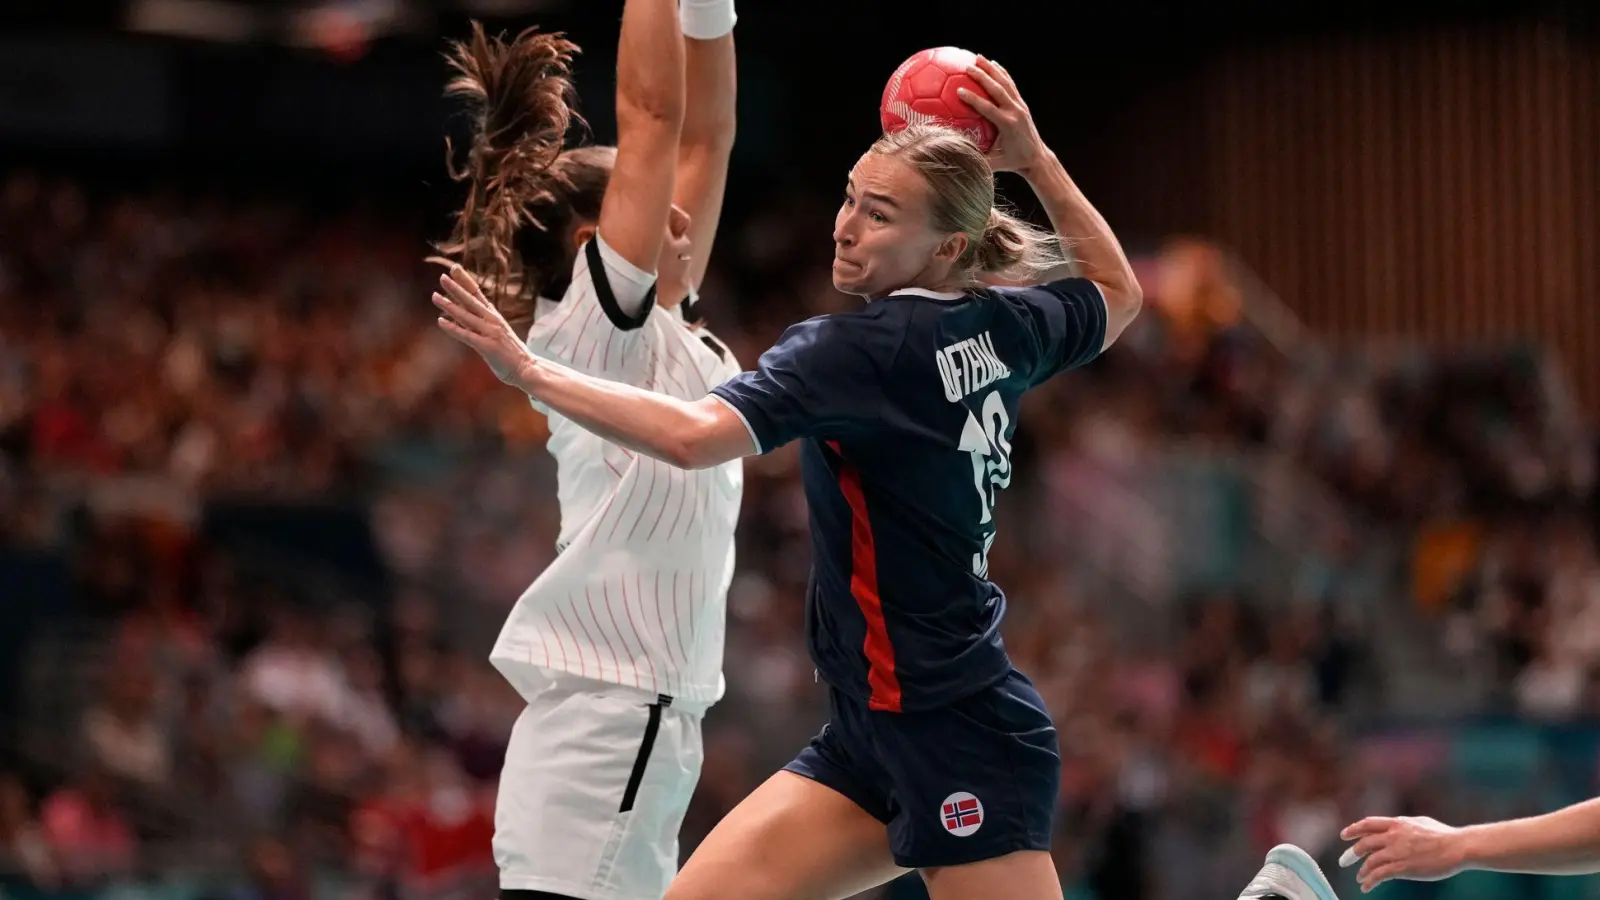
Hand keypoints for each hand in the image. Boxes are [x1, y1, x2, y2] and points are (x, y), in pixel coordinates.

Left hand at [432, 266, 538, 387]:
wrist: (527, 368)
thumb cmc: (509, 352)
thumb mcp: (494, 333)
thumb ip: (476, 324)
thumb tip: (456, 317)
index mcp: (493, 316)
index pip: (477, 293)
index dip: (465, 280)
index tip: (454, 268)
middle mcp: (492, 320)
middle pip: (471, 300)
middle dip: (456, 288)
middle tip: (442, 277)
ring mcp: (490, 333)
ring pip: (466, 316)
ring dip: (450, 306)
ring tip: (435, 296)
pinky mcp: (488, 346)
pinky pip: (467, 335)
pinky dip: (453, 328)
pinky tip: (441, 322)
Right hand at [957, 56, 1045, 175]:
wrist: (1036, 158)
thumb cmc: (1011, 162)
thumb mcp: (992, 164)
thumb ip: (974, 159)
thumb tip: (952, 155)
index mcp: (1007, 125)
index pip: (988, 108)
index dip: (974, 99)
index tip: (959, 91)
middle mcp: (1015, 112)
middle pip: (997, 89)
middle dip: (982, 77)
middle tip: (967, 67)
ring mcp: (1020, 106)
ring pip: (1005, 82)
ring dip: (991, 69)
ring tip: (978, 57)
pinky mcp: (1022, 104)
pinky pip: (1010, 84)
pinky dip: (1001, 73)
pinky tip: (992, 63)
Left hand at [1340, 816, 1468, 892]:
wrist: (1458, 847)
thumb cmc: (1443, 836)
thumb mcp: (1419, 823)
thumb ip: (1403, 826)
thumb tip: (1393, 828)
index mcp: (1397, 824)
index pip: (1367, 824)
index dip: (1353, 829)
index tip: (1344, 836)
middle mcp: (1393, 836)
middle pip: (1364, 844)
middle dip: (1351, 854)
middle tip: (1343, 862)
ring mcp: (1397, 852)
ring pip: (1370, 861)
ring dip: (1362, 871)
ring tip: (1360, 879)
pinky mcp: (1403, 867)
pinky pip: (1380, 875)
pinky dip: (1370, 882)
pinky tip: (1366, 887)